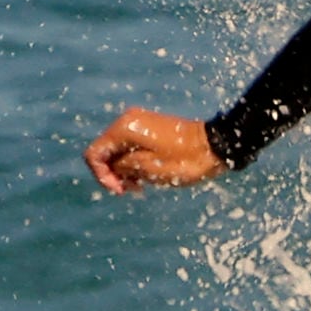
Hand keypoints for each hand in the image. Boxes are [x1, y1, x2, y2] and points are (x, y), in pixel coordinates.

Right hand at [84, 107, 223, 191]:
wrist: (215, 146)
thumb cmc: (184, 161)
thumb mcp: (148, 169)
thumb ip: (122, 166)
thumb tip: (110, 165)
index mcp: (124, 128)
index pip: (94, 153)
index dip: (100, 175)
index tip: (119, 190)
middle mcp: (128, 120)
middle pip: (105, 152)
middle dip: (113, 174)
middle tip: (133, 190)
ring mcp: (139, 122)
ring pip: (117, 151)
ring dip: (124, 171)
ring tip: (141, 186)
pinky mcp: (149, 128)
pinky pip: (131, 147)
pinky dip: (134, 163)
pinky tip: (146, 177)